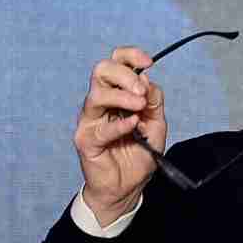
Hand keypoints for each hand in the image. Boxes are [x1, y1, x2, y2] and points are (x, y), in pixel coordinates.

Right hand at [73, 46, 166, 225]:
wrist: (128, 187)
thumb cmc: (139, 154)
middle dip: (124, 75)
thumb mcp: (156, 125)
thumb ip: (153, 101)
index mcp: (116, 94)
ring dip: (122, 97)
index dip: (130, 56)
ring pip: (96, 95)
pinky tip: (132, 125)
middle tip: (141, 92)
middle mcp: (100, 103)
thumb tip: (147, 80)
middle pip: (101, 71)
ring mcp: (90, 120)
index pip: (116, 62)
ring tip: (139, 108)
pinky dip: (118, 124)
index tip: (148, 62)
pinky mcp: (86, 140)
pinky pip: (100, 128)